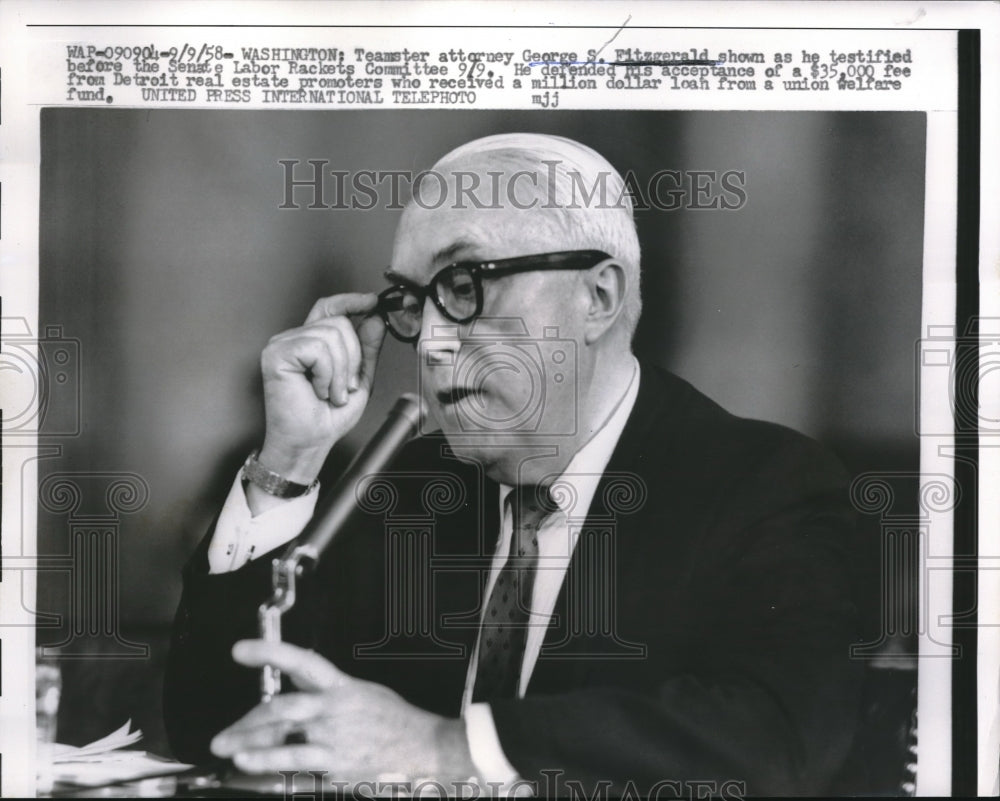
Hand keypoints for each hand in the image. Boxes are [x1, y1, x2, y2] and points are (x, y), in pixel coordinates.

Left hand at [211, 640, 475, 784]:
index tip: (241, 650)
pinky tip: (249, 762)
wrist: (421, 744)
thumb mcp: (362, 693)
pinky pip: (295, 758)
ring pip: (283, 730)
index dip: (269, 652)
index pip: (301, 661)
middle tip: (225, 732)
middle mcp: (334, 706)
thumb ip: (328, 695)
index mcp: (341, 685)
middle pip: (282, 705)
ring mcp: (333, 733)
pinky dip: (268, 759)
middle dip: (248, 719)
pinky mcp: (335, 759)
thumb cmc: (393, 720)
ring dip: (249, 739)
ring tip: (227, 746)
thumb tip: (296, 698)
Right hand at [257, 293, 385, 483]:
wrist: (308, 442)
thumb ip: (367, 349)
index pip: (331, 308)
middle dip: (353, 358)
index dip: (352, 301)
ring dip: (340, 372)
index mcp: (313, 342)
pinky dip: (327, 374)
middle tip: (344, 387)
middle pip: (339, 322)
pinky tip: (317, 390)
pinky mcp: (277, 353)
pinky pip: (318, 349)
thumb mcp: (359, 379)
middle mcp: (296, 338)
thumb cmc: (326, 418)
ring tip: (330, 393)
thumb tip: (374, 319)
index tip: (372, 303)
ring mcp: (283, 344)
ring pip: (331, 335)